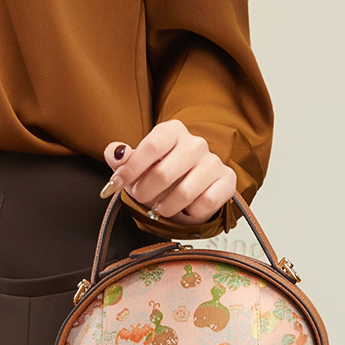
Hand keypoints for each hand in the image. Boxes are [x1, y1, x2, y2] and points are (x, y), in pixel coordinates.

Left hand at [101, 119, 235, 226]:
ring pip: (185, 192)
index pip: (151, 146)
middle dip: (145, 192)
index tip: (117, 183)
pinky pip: (207, 203)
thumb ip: (120, 158)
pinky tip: (187, 208)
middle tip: (141, 198)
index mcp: (172, 131)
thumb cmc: (159, 174)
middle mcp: (195, 143)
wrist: (189, 189)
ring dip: (166, 207)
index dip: (131, 169)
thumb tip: (117, 154)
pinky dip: (191, 212)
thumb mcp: (135, 165)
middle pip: (164, 173)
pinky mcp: (227, 180)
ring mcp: (213, 161)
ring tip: (161, 207)